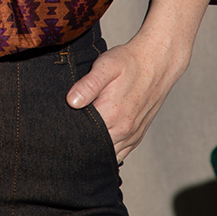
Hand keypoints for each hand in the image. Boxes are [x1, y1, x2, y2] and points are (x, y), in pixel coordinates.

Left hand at [64, 0, 215, 160]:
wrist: (158, 61)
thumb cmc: (129, 61)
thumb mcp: (106, 65)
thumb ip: (88, 85)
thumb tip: (71, 102)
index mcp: (112, 114)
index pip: (83, 137)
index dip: (69, 135)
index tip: (58, 130)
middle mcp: (123, 130)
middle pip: (94, 149)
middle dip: (79, 146)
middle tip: (64, 137)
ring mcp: (132, 135)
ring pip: (108, 154)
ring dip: (94, 151)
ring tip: (78, 142)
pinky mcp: (138, 135)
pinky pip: (120, 153)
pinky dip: (108, 152)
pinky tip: (97, 144)